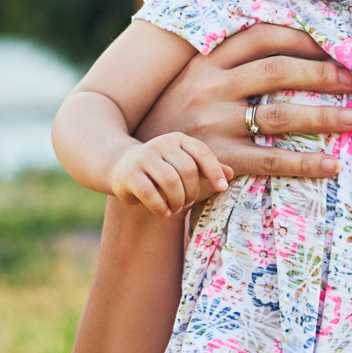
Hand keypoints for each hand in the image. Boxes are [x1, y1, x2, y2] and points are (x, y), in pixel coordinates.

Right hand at [109, 132, 231, 217]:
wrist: (120, 165)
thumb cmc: (161, 167)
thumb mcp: (183, 163)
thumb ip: (206, 167)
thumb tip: (230, 174)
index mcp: (178, 139)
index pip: (202, 152)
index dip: (214, 171)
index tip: (222, 189)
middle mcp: (161, 144)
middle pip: (187, 169)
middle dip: (192, 191)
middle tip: (187, 203)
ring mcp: (144, 157)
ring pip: (170, 181)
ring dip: (177, 200)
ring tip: (176, 208)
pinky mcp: (129, 174)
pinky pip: (150, 193)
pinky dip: (160, 207)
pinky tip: (164, 212)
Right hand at [135, 23, 351, 178]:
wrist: (140, 164)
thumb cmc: (176, 118)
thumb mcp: (192, 80)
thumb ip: (228, 62)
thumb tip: (283, 46)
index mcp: (206, 62)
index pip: (261, 37)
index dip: (301, 38)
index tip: (333, 46)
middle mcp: (210, 88)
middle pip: (278, 71)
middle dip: (322, 74)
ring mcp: (214, 124)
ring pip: (280, 115)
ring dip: (325, 116)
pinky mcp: (219, 159)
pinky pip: (271, 160)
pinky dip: (305, 162)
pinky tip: (333, 165)